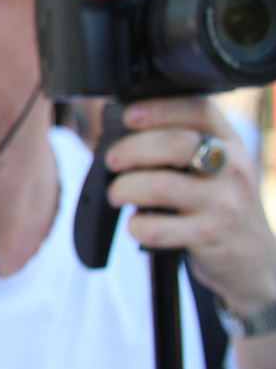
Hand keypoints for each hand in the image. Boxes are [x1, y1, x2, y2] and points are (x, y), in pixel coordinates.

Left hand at [108, 96, 275, 317]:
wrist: (255, 260)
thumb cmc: (221, 205)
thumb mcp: (216, 167)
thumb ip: (182, 146)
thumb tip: (119, 134)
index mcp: (230, 142)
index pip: (199, 110)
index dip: (159, 108)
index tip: (128, 115)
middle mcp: (232, 169)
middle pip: (175, 144)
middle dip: (131, 149)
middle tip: (113, 160)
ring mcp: (225, 203)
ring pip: (161, 185)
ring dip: (125, 188)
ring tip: (118, 193)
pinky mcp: (210, 235)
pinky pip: (158, 227)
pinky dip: (136, 226)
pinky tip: (138, 225)